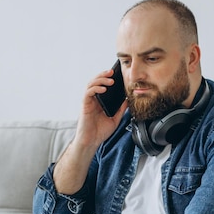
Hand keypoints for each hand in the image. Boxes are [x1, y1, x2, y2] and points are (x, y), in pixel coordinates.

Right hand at [52, 68, 127, 194]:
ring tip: (110, 80)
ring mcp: (88, 102)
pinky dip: (95, 89)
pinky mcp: (84, 106)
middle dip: (103, 75)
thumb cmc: (100, 132)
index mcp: (99, 101)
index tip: (117, 74)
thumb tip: (128, 99)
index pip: (102, 85)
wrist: (92, 142)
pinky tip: (103, 89)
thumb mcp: (115, 118)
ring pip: (91, 84)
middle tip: (112, 72)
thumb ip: (120, 109)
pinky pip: (88, 93)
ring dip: (100, 80)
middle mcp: (93, 100)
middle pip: (96, 82)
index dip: (108, 78)